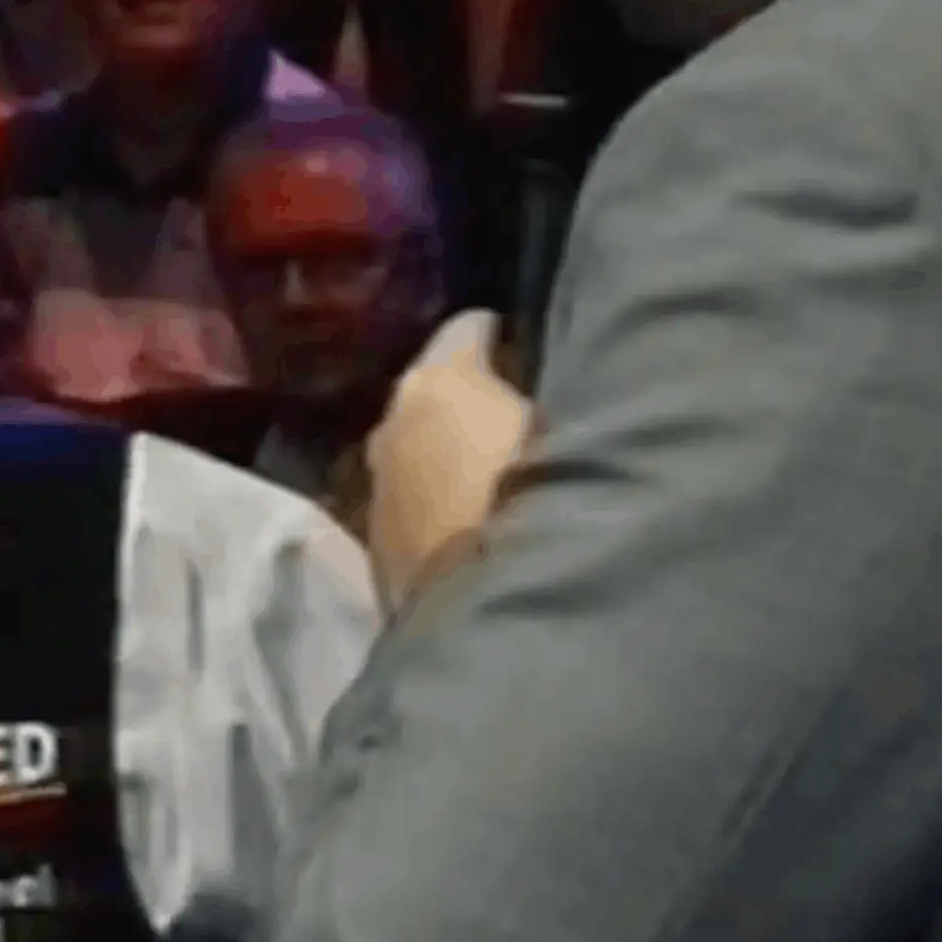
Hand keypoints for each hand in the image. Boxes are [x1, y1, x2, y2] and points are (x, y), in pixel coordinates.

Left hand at [361, 309, 537, 608]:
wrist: (490, 616)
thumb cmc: (542, 505)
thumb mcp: (567, 435)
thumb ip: (550, 396)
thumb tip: (550, 387)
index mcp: (441, 378)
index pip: (472, 325)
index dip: (509, 339)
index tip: (539, 361)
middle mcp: (394, 417)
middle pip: (438, 387)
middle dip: (473, 400)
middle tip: (525, 426)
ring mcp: (378, 482)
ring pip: (418, 446)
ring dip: (451, 457)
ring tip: (502, 485)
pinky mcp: (374, 542)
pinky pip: (412, 501)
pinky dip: (437, 505)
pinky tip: (474, 531)